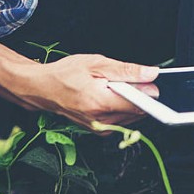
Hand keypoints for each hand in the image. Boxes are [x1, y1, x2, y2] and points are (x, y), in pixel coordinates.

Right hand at [5, 54, 158, 128]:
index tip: (153, 83)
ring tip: (113, 88)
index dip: (149, 93)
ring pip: (132, 116)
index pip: (138, 104)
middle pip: (137, 110)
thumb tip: (152, 74)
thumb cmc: (65, 73)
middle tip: (125, 81)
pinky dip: (122, 108)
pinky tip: (110, 97)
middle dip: (139, 95)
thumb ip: (127, 71)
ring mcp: (100, 128)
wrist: (41, 88)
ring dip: (130, 101)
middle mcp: (101, 120)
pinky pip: (122, 120)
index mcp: (100, 102)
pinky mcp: (100, 130)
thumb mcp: (97, 63)